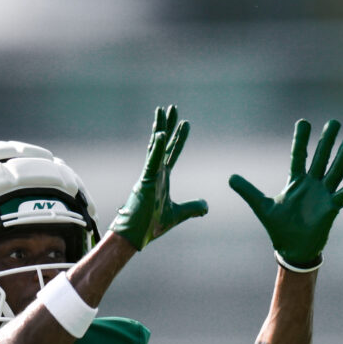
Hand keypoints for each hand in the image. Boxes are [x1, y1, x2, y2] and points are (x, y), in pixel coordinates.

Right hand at [110, 105, 208, 249]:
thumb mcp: (178, 214)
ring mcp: (149, 175)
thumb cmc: (151, 225)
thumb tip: (206, 207)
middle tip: (172, 108)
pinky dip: (157, 147)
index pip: (172, 153)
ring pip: (155, 146)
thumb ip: (192, 209)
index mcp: (161, 178)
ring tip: (163, 110)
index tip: (185, 124)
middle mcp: (155, 172)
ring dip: (160, 128)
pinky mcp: (145, 180)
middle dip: (168, 125)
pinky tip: (161, 133)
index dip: (179, 138)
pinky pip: (152, 161)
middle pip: (163, 143)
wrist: (136, 236)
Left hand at [229, 119, 342, 270]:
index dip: (300, 140)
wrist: (293, 249)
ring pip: (336, 170)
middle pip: (321, 158)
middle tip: (334, 122)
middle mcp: (312, 184)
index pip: (299, 156)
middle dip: (326, 141)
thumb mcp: (262, 206)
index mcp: (296, 182)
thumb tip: (230, 178)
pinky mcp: (332, 207)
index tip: (303, 122)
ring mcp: (323, 194)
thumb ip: (248, 191)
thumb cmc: (279, 227)